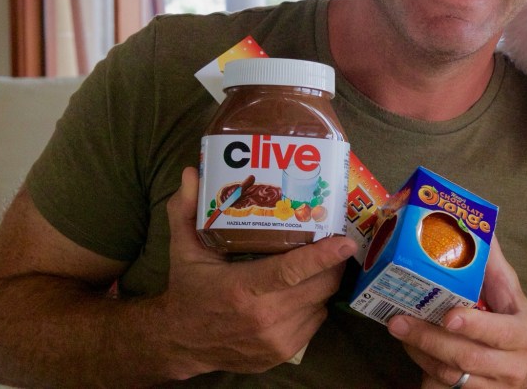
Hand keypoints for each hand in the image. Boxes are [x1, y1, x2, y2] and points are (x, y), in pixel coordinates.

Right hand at [156, 167, 355, 374]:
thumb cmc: (189, 290)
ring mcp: (276, 340)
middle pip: (318, 286)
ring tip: (320, 263)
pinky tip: (303, 290)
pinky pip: (315, 322)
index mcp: (242, 289)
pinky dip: (314, 304)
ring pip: (321, 303)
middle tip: (335, 242)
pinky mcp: (282, 354)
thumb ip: (187, 210)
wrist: (180, 343)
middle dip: (333, 263)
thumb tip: (192, 173)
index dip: (323, 255)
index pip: (291, 271)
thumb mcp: (185, 249)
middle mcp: (263, 318)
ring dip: (324, 283)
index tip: (346, 241)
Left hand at [387, 236, 526, 387]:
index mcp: (523, 335)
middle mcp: (512, 365)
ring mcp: (492, 387)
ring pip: (450, 376)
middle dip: (429, 339)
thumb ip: (494, 265)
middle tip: (399, 321)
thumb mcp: (511, 294)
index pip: (498, 332)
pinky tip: (410, 349)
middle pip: (466, 357)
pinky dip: (423, 370)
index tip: (448, 316)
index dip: (473, 326)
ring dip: (420, 352)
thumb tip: (481, 227)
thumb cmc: (513, 323)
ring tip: (398, 329)